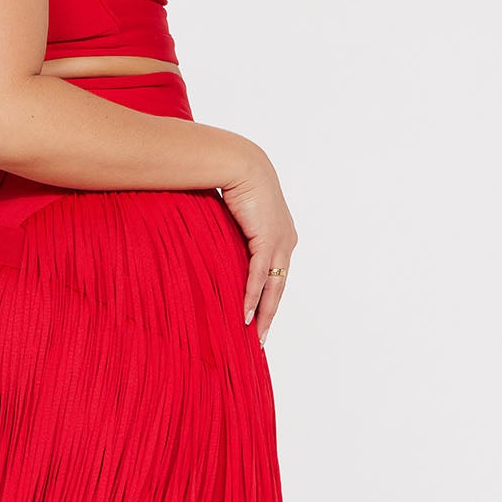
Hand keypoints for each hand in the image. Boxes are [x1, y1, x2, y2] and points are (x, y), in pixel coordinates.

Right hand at [218, 144, 297, 342]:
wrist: (240, 164)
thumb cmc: (233, 184)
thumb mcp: (235, 216)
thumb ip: (232, 235)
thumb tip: (215, 246)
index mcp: (281, 235)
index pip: (277, 275)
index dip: (269, 298)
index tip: (260, 317)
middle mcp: (286, 241)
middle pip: (280, 287)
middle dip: (271, 314)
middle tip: (261, 338)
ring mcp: (279, 241)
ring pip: (274, 286)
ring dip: (264, 312)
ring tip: (255, 334)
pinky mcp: (267, 240)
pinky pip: (259, 276)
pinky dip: (252, 296)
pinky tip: (245, 314)